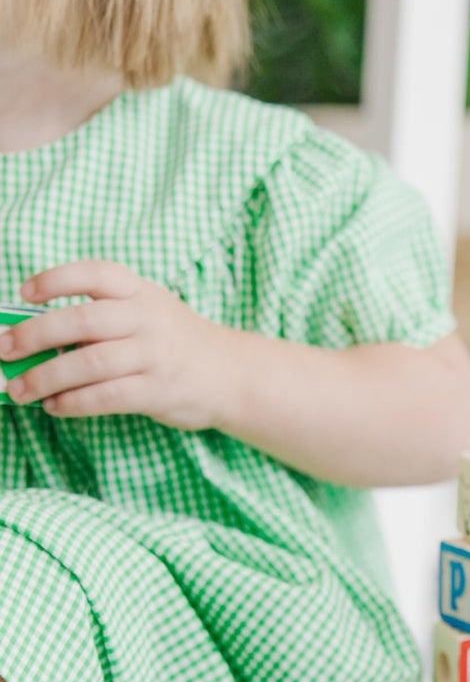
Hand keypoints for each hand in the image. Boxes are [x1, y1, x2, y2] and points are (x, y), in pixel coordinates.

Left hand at [0, 261, 233, 429]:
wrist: (233, 375)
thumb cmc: (177, 342)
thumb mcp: (147, 312)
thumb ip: (101, 316)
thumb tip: (34, 335)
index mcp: (140, 292)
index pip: (93, 275)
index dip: (55, 280)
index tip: (24, 294)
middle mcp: (147, 319)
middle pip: (81, 321)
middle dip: (34, 335)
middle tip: (4, 350)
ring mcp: (155, 356)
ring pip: (89, 364)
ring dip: (46, 377)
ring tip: (19, 389)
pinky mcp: (159, 391)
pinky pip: (107, 397)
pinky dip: (74, 402)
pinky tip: (54, 406)